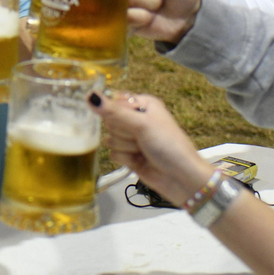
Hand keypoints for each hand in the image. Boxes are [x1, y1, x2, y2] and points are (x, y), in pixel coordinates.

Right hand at [91, 91, 211, 203]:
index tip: (128, 121)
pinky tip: (139, 160)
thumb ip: (114, 112)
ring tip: (143, 150)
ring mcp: (133, 138)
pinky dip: (125, 158)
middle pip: (110, 121)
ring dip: (125, 147)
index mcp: (143, 104)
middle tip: (141, 138)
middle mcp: (137, 119)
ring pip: (110, 138)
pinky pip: (113, 153)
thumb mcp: (142, 124)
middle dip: (123, 132)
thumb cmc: (170, 146)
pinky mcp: (129, 155)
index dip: (116, 113)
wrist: (182, 178)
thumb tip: (91, 96)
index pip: (114, 101)